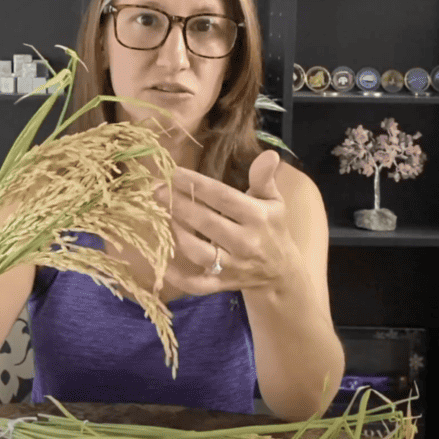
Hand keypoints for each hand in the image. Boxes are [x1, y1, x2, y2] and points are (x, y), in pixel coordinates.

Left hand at [155, 149, 297, 294]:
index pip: (222, 197)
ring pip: (198, 252)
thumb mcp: (273, 201)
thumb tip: (269, 154)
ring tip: (163, 215)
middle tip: (157, 190)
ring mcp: (233, 266)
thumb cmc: (272, 229)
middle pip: (206, 222)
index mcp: (257, 217)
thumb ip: (264, 178)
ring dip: (177, 233)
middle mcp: (245, 242)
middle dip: (178, 204)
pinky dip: (178, 278)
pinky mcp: (222, 285)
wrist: (281, 273)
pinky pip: (197, 285)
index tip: (174, 173)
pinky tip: (162, 261)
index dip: (196, 184)